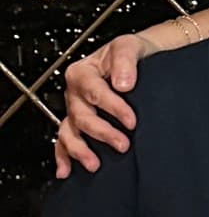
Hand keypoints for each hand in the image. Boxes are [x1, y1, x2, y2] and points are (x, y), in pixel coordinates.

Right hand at [55, 36, 151, 177]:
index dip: (113, 107)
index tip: (131, 120)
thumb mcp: (128, 46)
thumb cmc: (130, 52)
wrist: (137, 58)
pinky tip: (66, 170)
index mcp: (82, 72)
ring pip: (69, 132)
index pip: (94, 92)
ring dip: (80, 149)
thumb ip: (125, 61)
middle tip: (123, 144)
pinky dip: (63, 156)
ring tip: (95, 164)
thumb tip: (122, 83)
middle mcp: (75, 92)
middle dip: (102, 132)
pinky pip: (64, 140)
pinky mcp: (78, 122)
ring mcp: (75, 109)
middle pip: (82, 116)